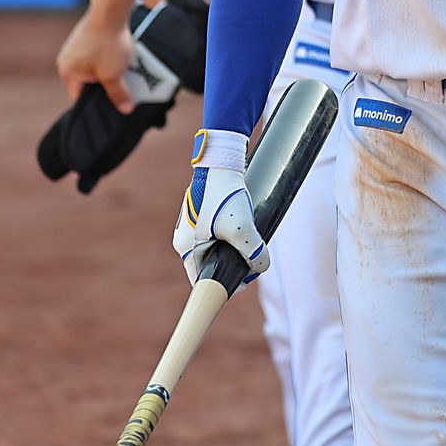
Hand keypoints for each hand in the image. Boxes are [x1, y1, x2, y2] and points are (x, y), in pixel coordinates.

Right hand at [57, 0, 137, 112]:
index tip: (112, 107)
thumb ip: (118, 94)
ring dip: (110, 70)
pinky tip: (123, 54)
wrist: (110, 11)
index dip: (97, 104)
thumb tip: (124, 110)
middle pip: (89, 82)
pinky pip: (99, 54)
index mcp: (68, 73)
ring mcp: (76, 47)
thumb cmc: (107, 44)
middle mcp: (68, 60)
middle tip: (123, 88)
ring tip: (125, 68)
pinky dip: (110, 57)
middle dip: (106, 85)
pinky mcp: (87, 37)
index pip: (80, 98)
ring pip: (96, 67)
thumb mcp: (114, 74)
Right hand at [171, 130, 267, 285]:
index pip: (201, 280)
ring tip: (252, 243)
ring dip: (234, 250)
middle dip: (232, 265)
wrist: (220, 160)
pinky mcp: (202, 215)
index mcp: (186, 248)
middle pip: (210, 264)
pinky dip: (231, 237)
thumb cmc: (224, 194)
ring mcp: (192, 227)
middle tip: (254, 260)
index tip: (242, 281)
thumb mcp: (242, 228)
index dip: (222, 285)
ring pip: (216, 249)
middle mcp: (185, 239)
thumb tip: (260, 267)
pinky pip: (217, 235)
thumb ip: (253, 251)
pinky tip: (246, 229)